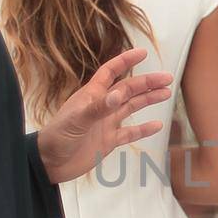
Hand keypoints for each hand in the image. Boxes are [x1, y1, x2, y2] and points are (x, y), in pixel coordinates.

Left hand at [37, 47, 173, 183]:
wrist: (50, 164)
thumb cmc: (57, 137)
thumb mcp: (76, 120)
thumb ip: (98, 108)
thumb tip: (119, 95)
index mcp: (92, 95)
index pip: (111, 72)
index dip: (126, 61)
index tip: (143, 53)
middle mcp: (101, 106)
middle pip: (128, 89)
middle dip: (147, 82)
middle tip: (167, 78)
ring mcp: (106, 123)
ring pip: (131, 107)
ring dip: (148, 100)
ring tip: (166, 93)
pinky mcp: (108, 141)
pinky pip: (130, 133)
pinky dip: (144, 129)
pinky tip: (157, 125)